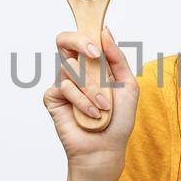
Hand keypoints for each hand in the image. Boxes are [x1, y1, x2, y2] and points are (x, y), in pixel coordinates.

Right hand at [41, 26, 137, 172]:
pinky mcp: (53, 97)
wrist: (106, 148)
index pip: (82, 37)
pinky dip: (82, 101)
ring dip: (92, 87)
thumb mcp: (128, 85)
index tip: (98, 37)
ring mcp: (63, 83)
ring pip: (70, 67)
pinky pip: (65, 86)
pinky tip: (92, 115)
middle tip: (94, 55)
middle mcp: (76, 70)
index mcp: (93, 65)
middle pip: (64, 40)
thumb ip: (117, 58)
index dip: (86, 32)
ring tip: (103, 106)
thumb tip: (105, 32)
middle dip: (79, 41)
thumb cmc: (119, 119)